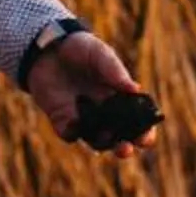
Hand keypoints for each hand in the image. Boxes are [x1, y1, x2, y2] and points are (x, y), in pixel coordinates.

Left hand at [22, 29, 157, 161]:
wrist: (49, 48)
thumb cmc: (80, 49)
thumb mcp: (100, 54)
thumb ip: (115, 72)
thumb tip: (135, 90)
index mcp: (118, 97)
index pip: (137, 121)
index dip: (144, 132)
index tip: (146, 137)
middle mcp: (103, 112)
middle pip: (118, 137)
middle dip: (124, 147)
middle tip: (126, 148)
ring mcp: (83, 117)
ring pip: (95, 140)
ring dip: (102, 144)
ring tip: (106, 140)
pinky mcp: (62, 119)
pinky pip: (69, 133)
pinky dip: (73, 133)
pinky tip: (75, 124)